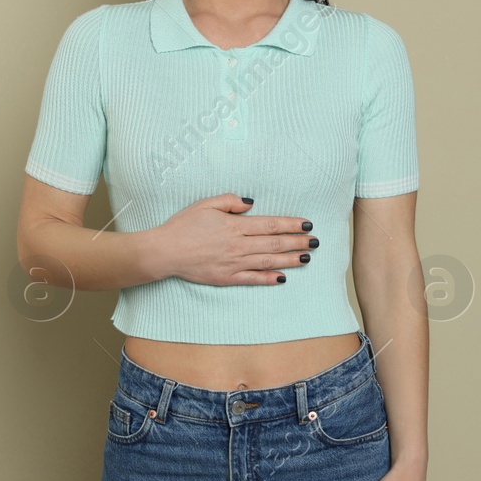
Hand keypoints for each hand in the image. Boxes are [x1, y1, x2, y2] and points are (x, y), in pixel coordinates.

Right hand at [144, 194, 315, 285]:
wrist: (165, 251)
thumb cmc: (183, 225)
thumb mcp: (206, 204)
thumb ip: (230, 201)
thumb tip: (251, 204)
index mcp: (235, 226)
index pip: (270, 225)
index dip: (291, 225)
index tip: (307, 224)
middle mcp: (238, 245)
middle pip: (274, 244)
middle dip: (297, 242)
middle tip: (316, 242)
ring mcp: (233, 263)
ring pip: (268, 262)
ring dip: (290, 260)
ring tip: (307, 258)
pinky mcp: (226, 278)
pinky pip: (252, 279)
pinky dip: (268, 279)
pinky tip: (283, 278)